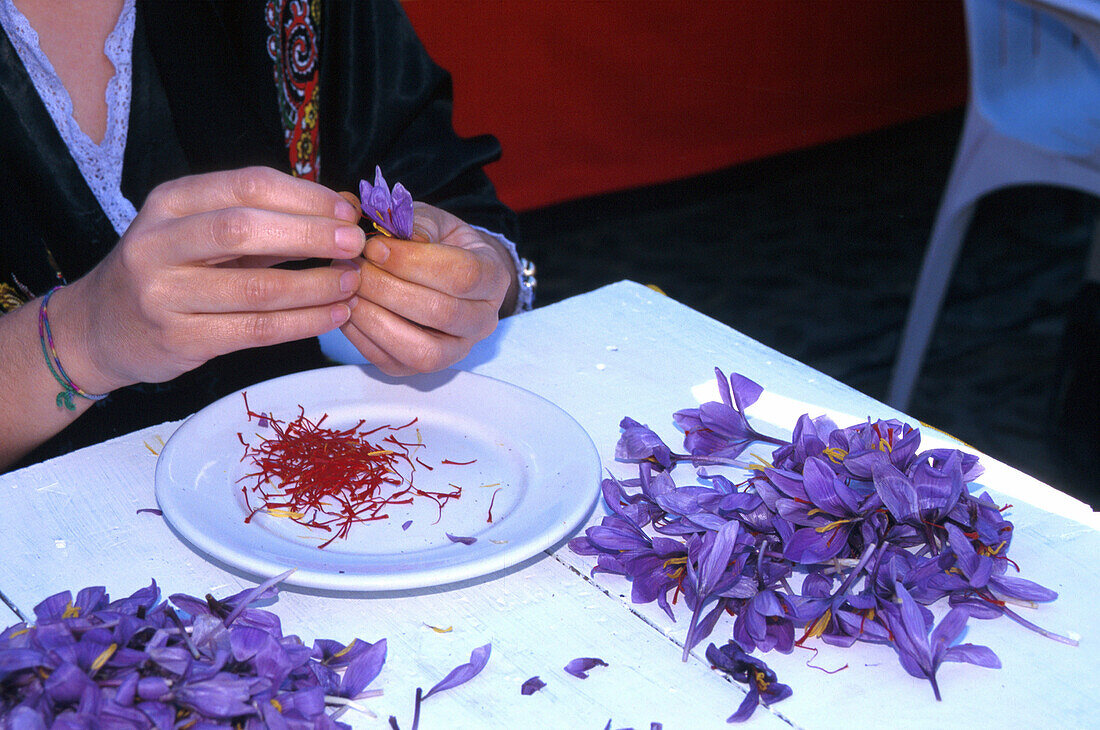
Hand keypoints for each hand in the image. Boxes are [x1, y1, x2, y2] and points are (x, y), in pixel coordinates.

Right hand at [51, 167, 366, 391]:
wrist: (101, 328)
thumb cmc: (170, 271)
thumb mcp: (199, 231)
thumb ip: (262, 220)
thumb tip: (338, 210)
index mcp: (170, 202)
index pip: (246, 185)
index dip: (304, 195)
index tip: (347, 210)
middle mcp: (158, 242)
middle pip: (245, 228)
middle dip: (311, 234)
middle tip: (356, 245)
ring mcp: (163, 294)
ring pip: (256, 288)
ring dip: (316, 285)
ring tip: (353, 282)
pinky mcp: (179, 340)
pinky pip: (256, 329)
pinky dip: (303, 322)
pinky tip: (334, 314)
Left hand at [339, 202, 516, 375]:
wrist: (443, 273)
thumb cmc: (438, 242)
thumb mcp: (433, 221)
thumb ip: (416, 225)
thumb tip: (388, 239)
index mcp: (494, 277)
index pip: (463, 275)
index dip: (414, 261)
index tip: (375, 247)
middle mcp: (482, 321)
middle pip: (441, 312)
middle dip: (389, 288)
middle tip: (353, 266)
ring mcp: (454, 351)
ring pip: (421, 350)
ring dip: (376, 319)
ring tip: (348, 289)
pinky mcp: (421, 368)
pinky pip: (392, 362)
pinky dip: (363, 337)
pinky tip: (346, 308)